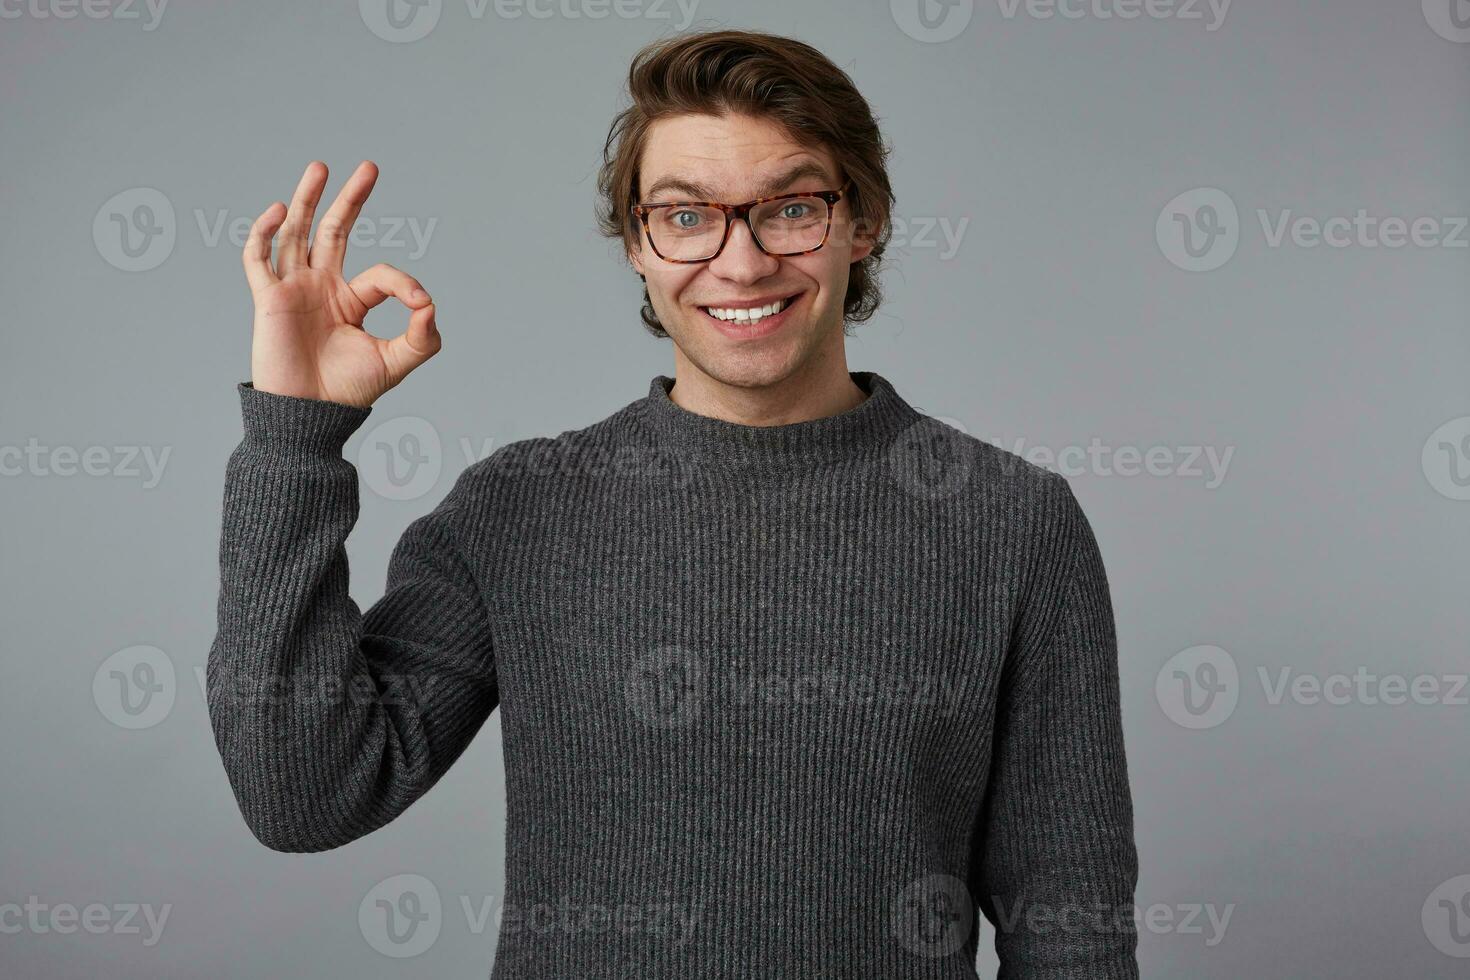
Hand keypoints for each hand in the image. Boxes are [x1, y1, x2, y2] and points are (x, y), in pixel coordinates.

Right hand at [243, 160, 439, 407]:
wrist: (309, 414)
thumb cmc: (347, 391)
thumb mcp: (396, 363)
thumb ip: (423, 337)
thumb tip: (430, 304)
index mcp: (350, 301)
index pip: (379, 274)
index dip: (403, 284)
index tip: (420, 303)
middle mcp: (321, 287)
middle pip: (334, 232)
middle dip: (351, 200)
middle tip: (370, 167)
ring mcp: (293, 289)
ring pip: (297, 234)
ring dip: (308, 200)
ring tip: (321, 167)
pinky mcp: (268, 298)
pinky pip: (258, 258)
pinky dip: (265, 232)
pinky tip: (282, 210)